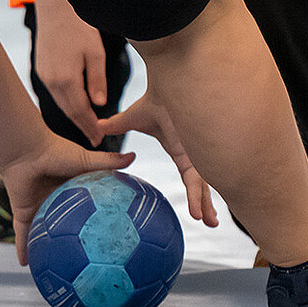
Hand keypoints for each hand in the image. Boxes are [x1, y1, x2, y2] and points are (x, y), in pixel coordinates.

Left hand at [0, 137, 135, 264]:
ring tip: (57, 270)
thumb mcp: (86, 160)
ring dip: (49, 250)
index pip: (87, 211)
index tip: (109, 236)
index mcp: (71, 191)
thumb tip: (135, 156)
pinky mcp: (24, 213)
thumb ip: (109, 161)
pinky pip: (24, 235)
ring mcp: (39, 208)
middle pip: (67, 227)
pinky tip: (25, 265)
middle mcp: (55, 201)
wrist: (26, 150)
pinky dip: (23, 248)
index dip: (96, 223)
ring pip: (45, 234)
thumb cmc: (56, 152)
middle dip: (73, 243)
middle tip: (87, 262)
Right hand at [33, 13, 108, 148]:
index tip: (99, 140)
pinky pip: (56, 93)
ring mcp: (44, 76)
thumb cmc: (79, 26)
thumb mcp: (95, 53)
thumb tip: (100, 105)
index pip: (80, 112)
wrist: (55, 7)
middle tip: (95, 140)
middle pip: (69, 111)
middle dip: (83, 126)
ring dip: (74, 116)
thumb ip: (97, 81)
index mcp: (66, 79)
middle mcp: (51, 81)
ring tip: (87, 126)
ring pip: (61, 103)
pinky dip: (66, 103)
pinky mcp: (42, 70)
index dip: (90, 127)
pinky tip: (75, 107)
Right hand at [99, 95, 218, 227]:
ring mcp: (199, 152)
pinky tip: (200, 214)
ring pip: (204, 185)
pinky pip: (198, 179)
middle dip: (207, 203)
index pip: (190, 177)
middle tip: (211, 224)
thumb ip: (116, 125)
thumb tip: (96, 128)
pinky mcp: (198, 151)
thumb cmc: (155, 95)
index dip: (194, 193)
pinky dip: (198, 197)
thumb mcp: (132, 117)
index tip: (196, 212)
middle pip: (202, 184)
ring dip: (205, 205)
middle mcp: (194, 153)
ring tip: (210, 224)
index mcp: (182, 150)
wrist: (169, 82)